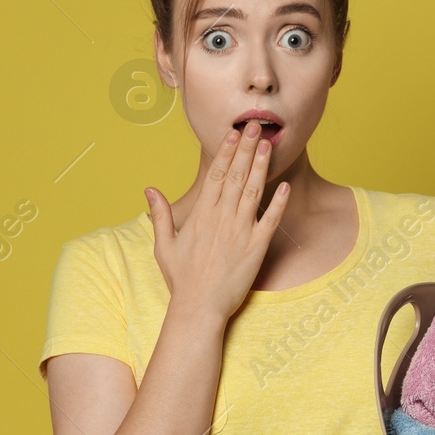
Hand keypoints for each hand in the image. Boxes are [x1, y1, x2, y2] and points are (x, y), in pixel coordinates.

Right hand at [144, 121, 289, 321]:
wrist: (199, 308)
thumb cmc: (181, 279)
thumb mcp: (164, 245)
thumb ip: (160, 214)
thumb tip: (149, 189)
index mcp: (201, 215)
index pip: (215, 175)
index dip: (226, 152)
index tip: (234, 133)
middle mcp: (222, 218)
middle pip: (236, 176)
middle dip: (247, 149)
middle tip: (257, 126)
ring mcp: (241, 232)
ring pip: (253, 192)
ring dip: (261, 167)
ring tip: (269, 145)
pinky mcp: (256, 248)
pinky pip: (270, 221)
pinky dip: (278, 203)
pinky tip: (285, 186)